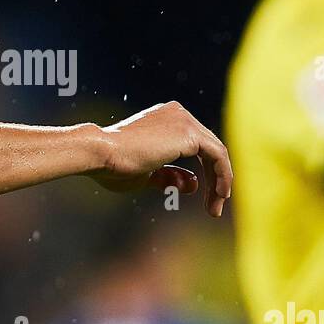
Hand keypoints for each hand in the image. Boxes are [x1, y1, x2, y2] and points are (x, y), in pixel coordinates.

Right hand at [86, 101, 232, 216]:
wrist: (101, 154)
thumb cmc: (114, 166)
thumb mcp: (148, 175)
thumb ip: (170, 176)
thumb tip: (194, 184)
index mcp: (166, 119)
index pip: (197, 146)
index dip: (205, 174)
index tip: (205, 198)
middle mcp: (178, 114)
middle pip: (209, 150)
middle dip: (215, 181)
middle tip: (214, 209)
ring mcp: (184, 120)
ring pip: (216, 153)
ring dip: (220, 182)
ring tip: (215, 209)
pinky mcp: (189, 133)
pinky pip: (218, 155)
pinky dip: (222, 176)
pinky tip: (220, 195)